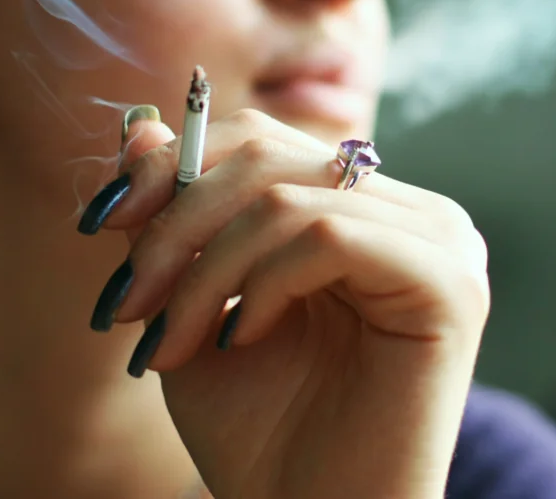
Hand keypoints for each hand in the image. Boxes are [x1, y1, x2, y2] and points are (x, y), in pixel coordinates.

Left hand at [88, 108, 489, 498]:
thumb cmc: (264, 428)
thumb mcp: (197, 305)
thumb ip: (174, 218)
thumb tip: (140, 127)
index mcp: (369, 212)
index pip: (270, 142)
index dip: (179, 165)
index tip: (104, 221)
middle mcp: (417, 214)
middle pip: (275, 156)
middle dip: (177, 224)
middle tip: (128, 303)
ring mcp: (444, 243)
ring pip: (293, 198)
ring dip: (206, 271)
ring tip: (173, 344)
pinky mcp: (451, 283)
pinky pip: (332, 238)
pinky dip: (265, 285)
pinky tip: (246, 337)